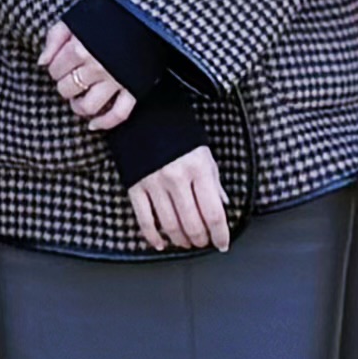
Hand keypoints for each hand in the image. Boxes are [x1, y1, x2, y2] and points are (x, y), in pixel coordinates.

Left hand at [32, 23, 135, 133]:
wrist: (144, 15)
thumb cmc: (107, 15)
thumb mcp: (75, 19)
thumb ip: (54, 38)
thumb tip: (41, 62)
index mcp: (80, 48)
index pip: (55, 70)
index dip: (54, 70)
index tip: (60, 66)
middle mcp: (96, 67)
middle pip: (68, 89)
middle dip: (64, 86)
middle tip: (69, 80)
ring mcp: (115, 80)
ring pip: (89, 106)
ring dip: (79, 107)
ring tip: (77, 101)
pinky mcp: (133, 88)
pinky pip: (119, 113)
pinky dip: (105, 123)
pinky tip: (93, 125)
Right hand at [128, 142, 234, 257]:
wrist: (144, 115)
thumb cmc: (178, 133)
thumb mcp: (203, 153)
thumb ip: (213, 181)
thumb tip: (222, 205)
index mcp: (198, 169)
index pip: (213, 213)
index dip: (220, 234)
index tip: (222, 243)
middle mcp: (177, 178)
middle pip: (192, 223)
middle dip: (201, 239)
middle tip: (203, 243)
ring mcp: (154, 183)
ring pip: (170, 225)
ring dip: (180, 240)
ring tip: (186, 243)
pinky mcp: (135, 185)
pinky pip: (144, 219)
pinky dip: (153, 236)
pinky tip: (161, 243)